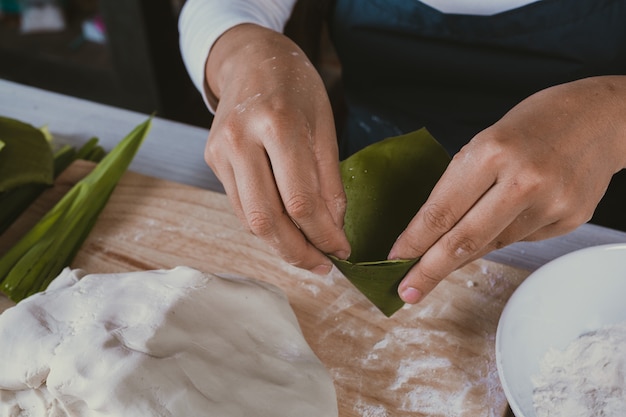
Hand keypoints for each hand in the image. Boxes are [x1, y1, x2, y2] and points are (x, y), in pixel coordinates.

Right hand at [204, 24, 349, 273]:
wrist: (251, 59)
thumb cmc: (296, 88)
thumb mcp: (325, 125)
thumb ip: (329, 181)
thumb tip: (333, 230)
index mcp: (277, 124)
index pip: (300, 201)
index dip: (323, 235)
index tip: (342, 250)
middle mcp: (241, 139)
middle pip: (265, 219)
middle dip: (296, 252)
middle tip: (321, 266)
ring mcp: (220, 150)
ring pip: (248, 218)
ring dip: (280, 244)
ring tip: (307, 253)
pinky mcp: (212, 159)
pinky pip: (240, 205)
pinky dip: (264, 223)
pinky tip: (285, 228)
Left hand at [390, 76, 625, 302]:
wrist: (601, 117)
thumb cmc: (533, 124)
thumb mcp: (485, 141)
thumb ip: (461, 186)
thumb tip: (433, 235)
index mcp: (492, 153)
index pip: (441, 211)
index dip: (414, 242)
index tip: (395, 261)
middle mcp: (523, 180)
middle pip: (464, 241)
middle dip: (429, 271)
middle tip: (406, 291)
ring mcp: (551, 203)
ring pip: (492, 244)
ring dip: (463, 254)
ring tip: (446, 257)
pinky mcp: (570, 219)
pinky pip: (521, 239)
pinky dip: (502, 236)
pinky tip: (505, 219)